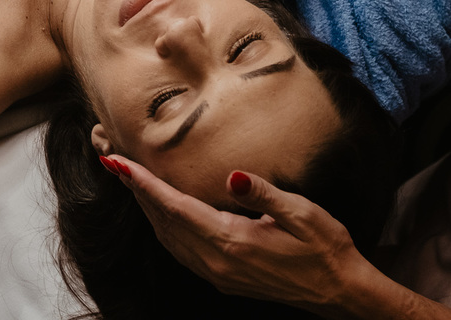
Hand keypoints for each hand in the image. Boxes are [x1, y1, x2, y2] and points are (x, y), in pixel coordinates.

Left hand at [107, 156, 368, 313]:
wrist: (339, 291)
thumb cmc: (325, 248)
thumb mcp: (302, 213)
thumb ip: (263, 193)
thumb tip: (232, 175)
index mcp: (231, 242)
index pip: (174, 206)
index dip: (142, 183)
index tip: (116, 163)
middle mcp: (216, 261)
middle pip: (162, 220)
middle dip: (134, 189)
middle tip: (110, 158)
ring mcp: (217, 273)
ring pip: (167, 236)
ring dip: (145, 207)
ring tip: (127, 178)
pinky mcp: (222, 278)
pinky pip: (179, 249)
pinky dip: (162, 225)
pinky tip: (159, 210)